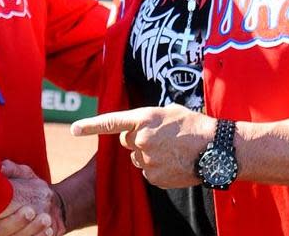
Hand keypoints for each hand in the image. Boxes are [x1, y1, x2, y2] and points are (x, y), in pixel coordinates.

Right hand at [0, 160, 65, 235]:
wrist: (53, 203)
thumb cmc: (32, 186)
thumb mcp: (23, 174)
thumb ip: (12, 169)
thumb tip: (1, 168)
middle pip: (0, 230)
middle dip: (16, 222)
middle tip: (30, 211)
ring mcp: (13, 235)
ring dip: (32, 230)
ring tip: (46, 218)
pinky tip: (49, 230)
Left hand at [71, 104, 216, 188]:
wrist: (215, 148)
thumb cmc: (193, 125)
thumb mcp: (168, 112)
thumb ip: (147, 118)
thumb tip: (138, 128)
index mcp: (143, 118)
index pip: (111, 122)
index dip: (90, 126)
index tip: (73, 129)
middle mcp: (141, 139)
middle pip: (126, 141)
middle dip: (137, 139)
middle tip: (160, 137)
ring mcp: (146, 160)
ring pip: (137, 158)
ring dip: (148, 154)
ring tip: (170, 150)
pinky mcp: (153, 176)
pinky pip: (146, 172)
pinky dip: (156, 168)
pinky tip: (172, 162)